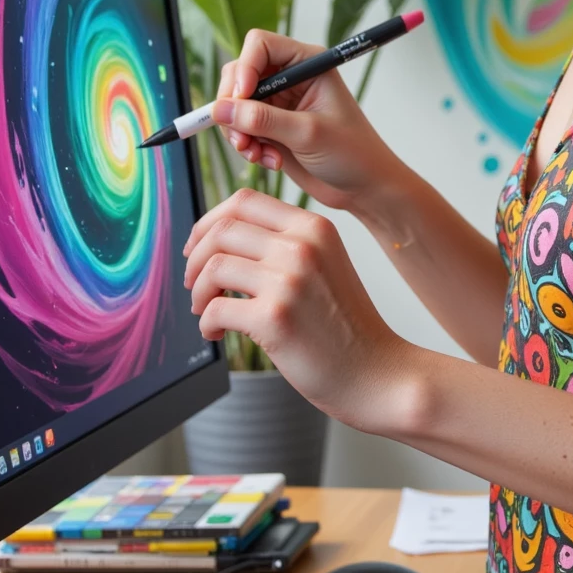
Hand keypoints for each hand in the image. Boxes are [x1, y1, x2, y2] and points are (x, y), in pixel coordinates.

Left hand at [183, 187, 411, 430]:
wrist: (377, 372)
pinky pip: (215, 310)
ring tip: (206, 311)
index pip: (244, 200)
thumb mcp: (325, 264)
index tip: (197, 246)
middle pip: (222, 230)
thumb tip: (222, 237)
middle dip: (195, 257)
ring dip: (198, 292)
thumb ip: (287, 244)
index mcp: (314, 227)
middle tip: (195, 283)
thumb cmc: (344, 325)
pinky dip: (206, 324)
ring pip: (213, 267)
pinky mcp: (275, 319)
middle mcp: (303, 246)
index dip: (209, 221)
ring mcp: (289, 281)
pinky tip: (218, 334)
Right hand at [212, 28, 397, 212]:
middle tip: (242, 137)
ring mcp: (279, 102)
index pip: (260, 45)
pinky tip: (270, 161)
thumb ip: (262, 120)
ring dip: (239, 132)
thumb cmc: (352, 153)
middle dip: (234, 107)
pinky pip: (240, 128)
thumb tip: (220, 110)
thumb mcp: (307, 134)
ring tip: (257, 155)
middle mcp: (290, 76)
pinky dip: (247, 146)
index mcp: (308, 63)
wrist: (364, 187)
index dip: (244, 68)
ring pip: (234, 104)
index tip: (240, 99)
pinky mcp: (271, 127)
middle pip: (239, 74)